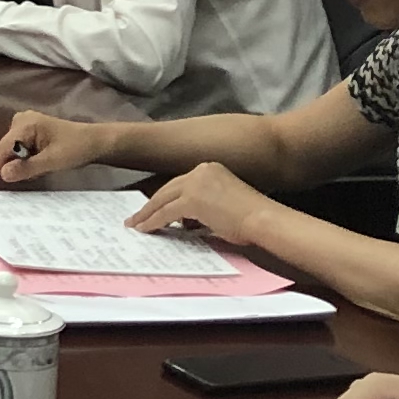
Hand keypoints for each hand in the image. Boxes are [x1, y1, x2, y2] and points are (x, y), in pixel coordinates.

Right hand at [0, 111, 112, 187]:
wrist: (96, 142)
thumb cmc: (77, 148)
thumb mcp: (53, 161)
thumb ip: (27, 168)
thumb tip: (2, 174)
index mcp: (25, 124)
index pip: (2, 149)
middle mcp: (20, 121)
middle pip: (5, 151)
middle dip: (9, 168)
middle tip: (13, 184)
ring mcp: (24, 126)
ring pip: (12, 153)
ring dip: (20, 166)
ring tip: (41, 170)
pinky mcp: (29, 134)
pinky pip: (19, 152)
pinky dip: (25, 163)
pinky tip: (40, 166)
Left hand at [128, 162, 281, 251]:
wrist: (263, 219)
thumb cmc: (251, 218)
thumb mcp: (222, 204)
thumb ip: (202, 206)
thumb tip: (183, 221)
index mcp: (209, 169)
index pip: (180, 184)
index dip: (165, 198)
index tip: (153, 208)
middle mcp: (200, 171)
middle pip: (167, 189)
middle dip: (150, 205)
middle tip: (136, 217)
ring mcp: (195, 183)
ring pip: (162, 200)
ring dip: (147, 214)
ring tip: (136, 225)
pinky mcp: (191, 199)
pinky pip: (165, 212)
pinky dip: (153, 222)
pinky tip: (145, 230)